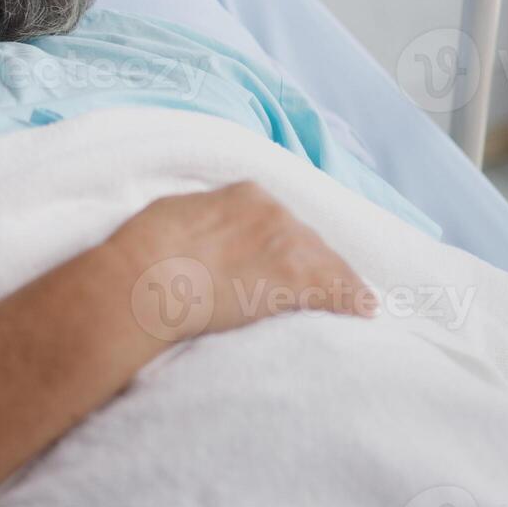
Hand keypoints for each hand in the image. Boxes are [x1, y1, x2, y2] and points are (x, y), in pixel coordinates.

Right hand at [103, 181, 377, 341]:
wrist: (146, 276)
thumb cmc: (144, 251)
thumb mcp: (176, 217)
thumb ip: (205, 220)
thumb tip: (204, 233)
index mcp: (244, 194)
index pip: (283, 220)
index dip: (293, 242)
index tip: (297, 257)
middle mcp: (273, 212)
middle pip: (310, 240)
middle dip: (319, 263)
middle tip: (329, 285)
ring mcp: (287, 244)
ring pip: (328, 265)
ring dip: (341, 283)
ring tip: (358, 302)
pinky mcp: (294, 278)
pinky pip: (336, 290)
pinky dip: (352, 301)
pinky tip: (363, 312)